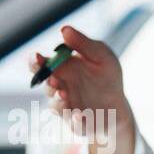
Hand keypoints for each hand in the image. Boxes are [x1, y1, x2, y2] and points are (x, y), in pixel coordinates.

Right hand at [34, 25, 136, 153]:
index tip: (36, 57)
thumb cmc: (107, 76)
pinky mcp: (78, 124)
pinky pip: (73, 124)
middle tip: (53, 79)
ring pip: (57, 106)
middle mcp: (59, 88)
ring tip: (64, 94)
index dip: (35, 62)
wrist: (118, 105)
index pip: (41, 65)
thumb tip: (64, 29)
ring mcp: (66, 108)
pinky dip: (74, 120)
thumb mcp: (101, 55)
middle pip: (46, 86)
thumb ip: (83, 44)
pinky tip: (78, 114)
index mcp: (60, 70)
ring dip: (59, 101)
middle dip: (48, 82)